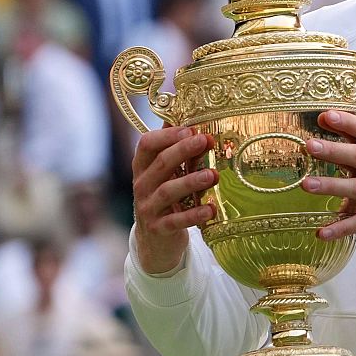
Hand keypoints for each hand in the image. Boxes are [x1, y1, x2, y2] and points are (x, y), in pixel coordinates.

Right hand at [132, 126, 217, 273]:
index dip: (167, 135)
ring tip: (213, 175)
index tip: (190, 129)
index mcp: (143, 167)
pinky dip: (193, 215)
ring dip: (190, 182)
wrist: (155, 242)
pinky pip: (176, 221)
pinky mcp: (159, 229)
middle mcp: (142, 185)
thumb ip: (174, 148)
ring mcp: (148, 208)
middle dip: (182, 151)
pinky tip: (211, 209)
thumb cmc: (167, 198)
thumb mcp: (166, 174)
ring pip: (167, 191)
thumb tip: (187, 114)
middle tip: (205, 141)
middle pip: (160, 164)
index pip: (146, 145)